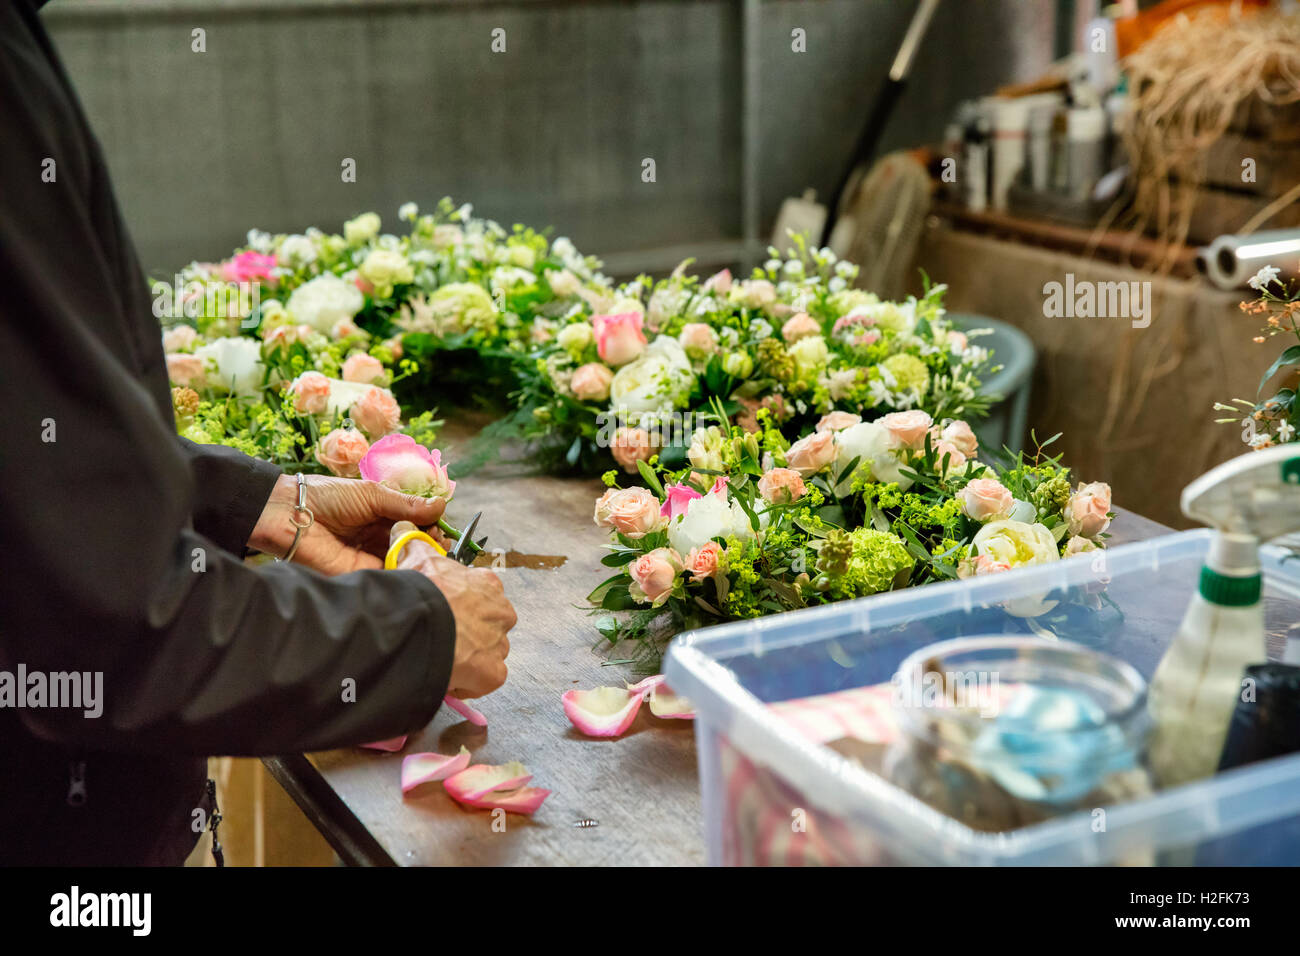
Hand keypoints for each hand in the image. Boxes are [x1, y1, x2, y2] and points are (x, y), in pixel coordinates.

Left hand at [249, 475, 447, 574]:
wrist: (290, 514)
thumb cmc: (327, 497)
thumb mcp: (373, 494)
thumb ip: (406, 504)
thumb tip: (442, 505)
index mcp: (383, 516)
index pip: (416, 524)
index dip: (431, 525)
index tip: (440, 525)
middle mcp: (380, 538)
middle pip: (414, 544)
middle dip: (430, 543)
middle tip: (436, 540)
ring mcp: (372, 558)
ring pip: (405, 561)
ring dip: (420, 557)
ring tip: (427, 550)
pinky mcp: (363, 575)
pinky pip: (389, 575)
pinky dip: (404, 571)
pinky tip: (414, 563)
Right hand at [389, 521, 513, 698]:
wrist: (420, 625)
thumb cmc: (420, 591)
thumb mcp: (415, 558)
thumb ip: (414, 543)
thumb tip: (404, 527)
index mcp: (487, 584)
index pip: (479, 595)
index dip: (460, 605)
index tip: (444, 612)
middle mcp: (501, 612)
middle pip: (488, 625)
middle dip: (469, 632)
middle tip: (442, 637)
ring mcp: (499, 643)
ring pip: (488, 652)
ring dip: (470, 656)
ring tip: (443, 657)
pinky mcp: (494, 672)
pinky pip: (485, 678)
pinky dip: (470, 681)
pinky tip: (449, 676)